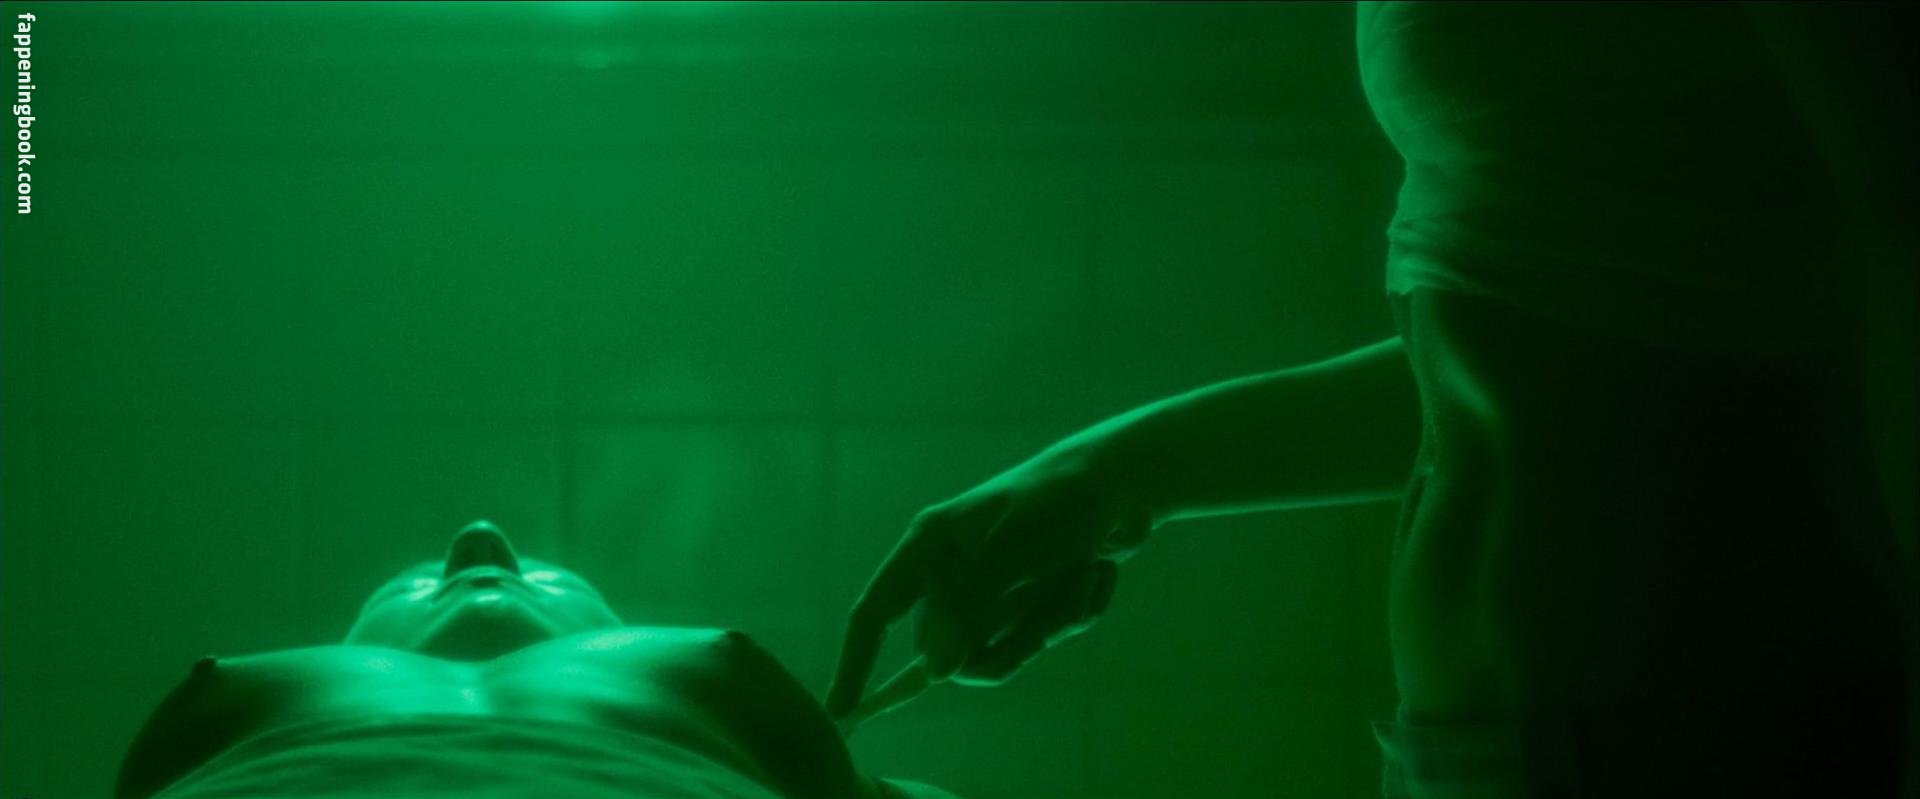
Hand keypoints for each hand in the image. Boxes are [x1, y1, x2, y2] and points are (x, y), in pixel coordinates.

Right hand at [826, 442, 1152, 721]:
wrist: (1124, 480)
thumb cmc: (1062, 501)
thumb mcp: (1014, 551)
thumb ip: (970, 609)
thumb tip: (933, 671)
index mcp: (931, 546)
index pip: (875, 613)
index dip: (856, 663)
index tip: (840, 712)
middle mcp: (953, 571)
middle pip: (950, 648)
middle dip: (1011, 641)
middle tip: (1052, 620)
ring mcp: (991, 590)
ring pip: (1002, 650)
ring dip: (1051, 624)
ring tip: (1084, 573)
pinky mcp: (1028, 602)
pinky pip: (1040, 639)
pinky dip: (1074, 613)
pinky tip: (1096, 569)